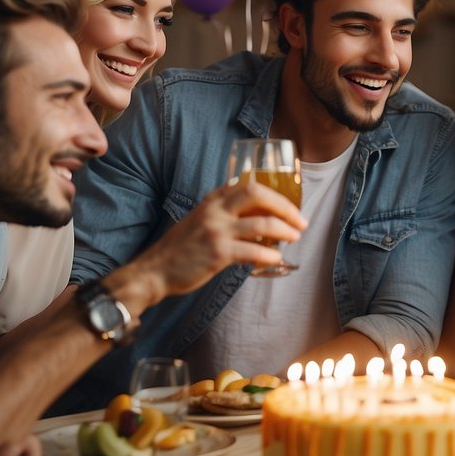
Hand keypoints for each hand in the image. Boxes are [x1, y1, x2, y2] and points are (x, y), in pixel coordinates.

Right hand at [132, 180, 305, 298]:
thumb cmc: (180, 249)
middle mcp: (214, 210)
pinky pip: (253, 250)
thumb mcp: (199, 220)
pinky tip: (277, 258)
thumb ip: (222, 212)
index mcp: (212, 200)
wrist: (154, 271)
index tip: (290, 205)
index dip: (274, 192)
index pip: (248, 184)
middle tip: (300, 220)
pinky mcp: (217, 253)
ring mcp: (216, 230)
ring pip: (261, 223)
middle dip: (285, 206)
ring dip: (284, 230)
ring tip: (295, 237)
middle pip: (258, 194)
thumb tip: (255, 213)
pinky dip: (270, 254)